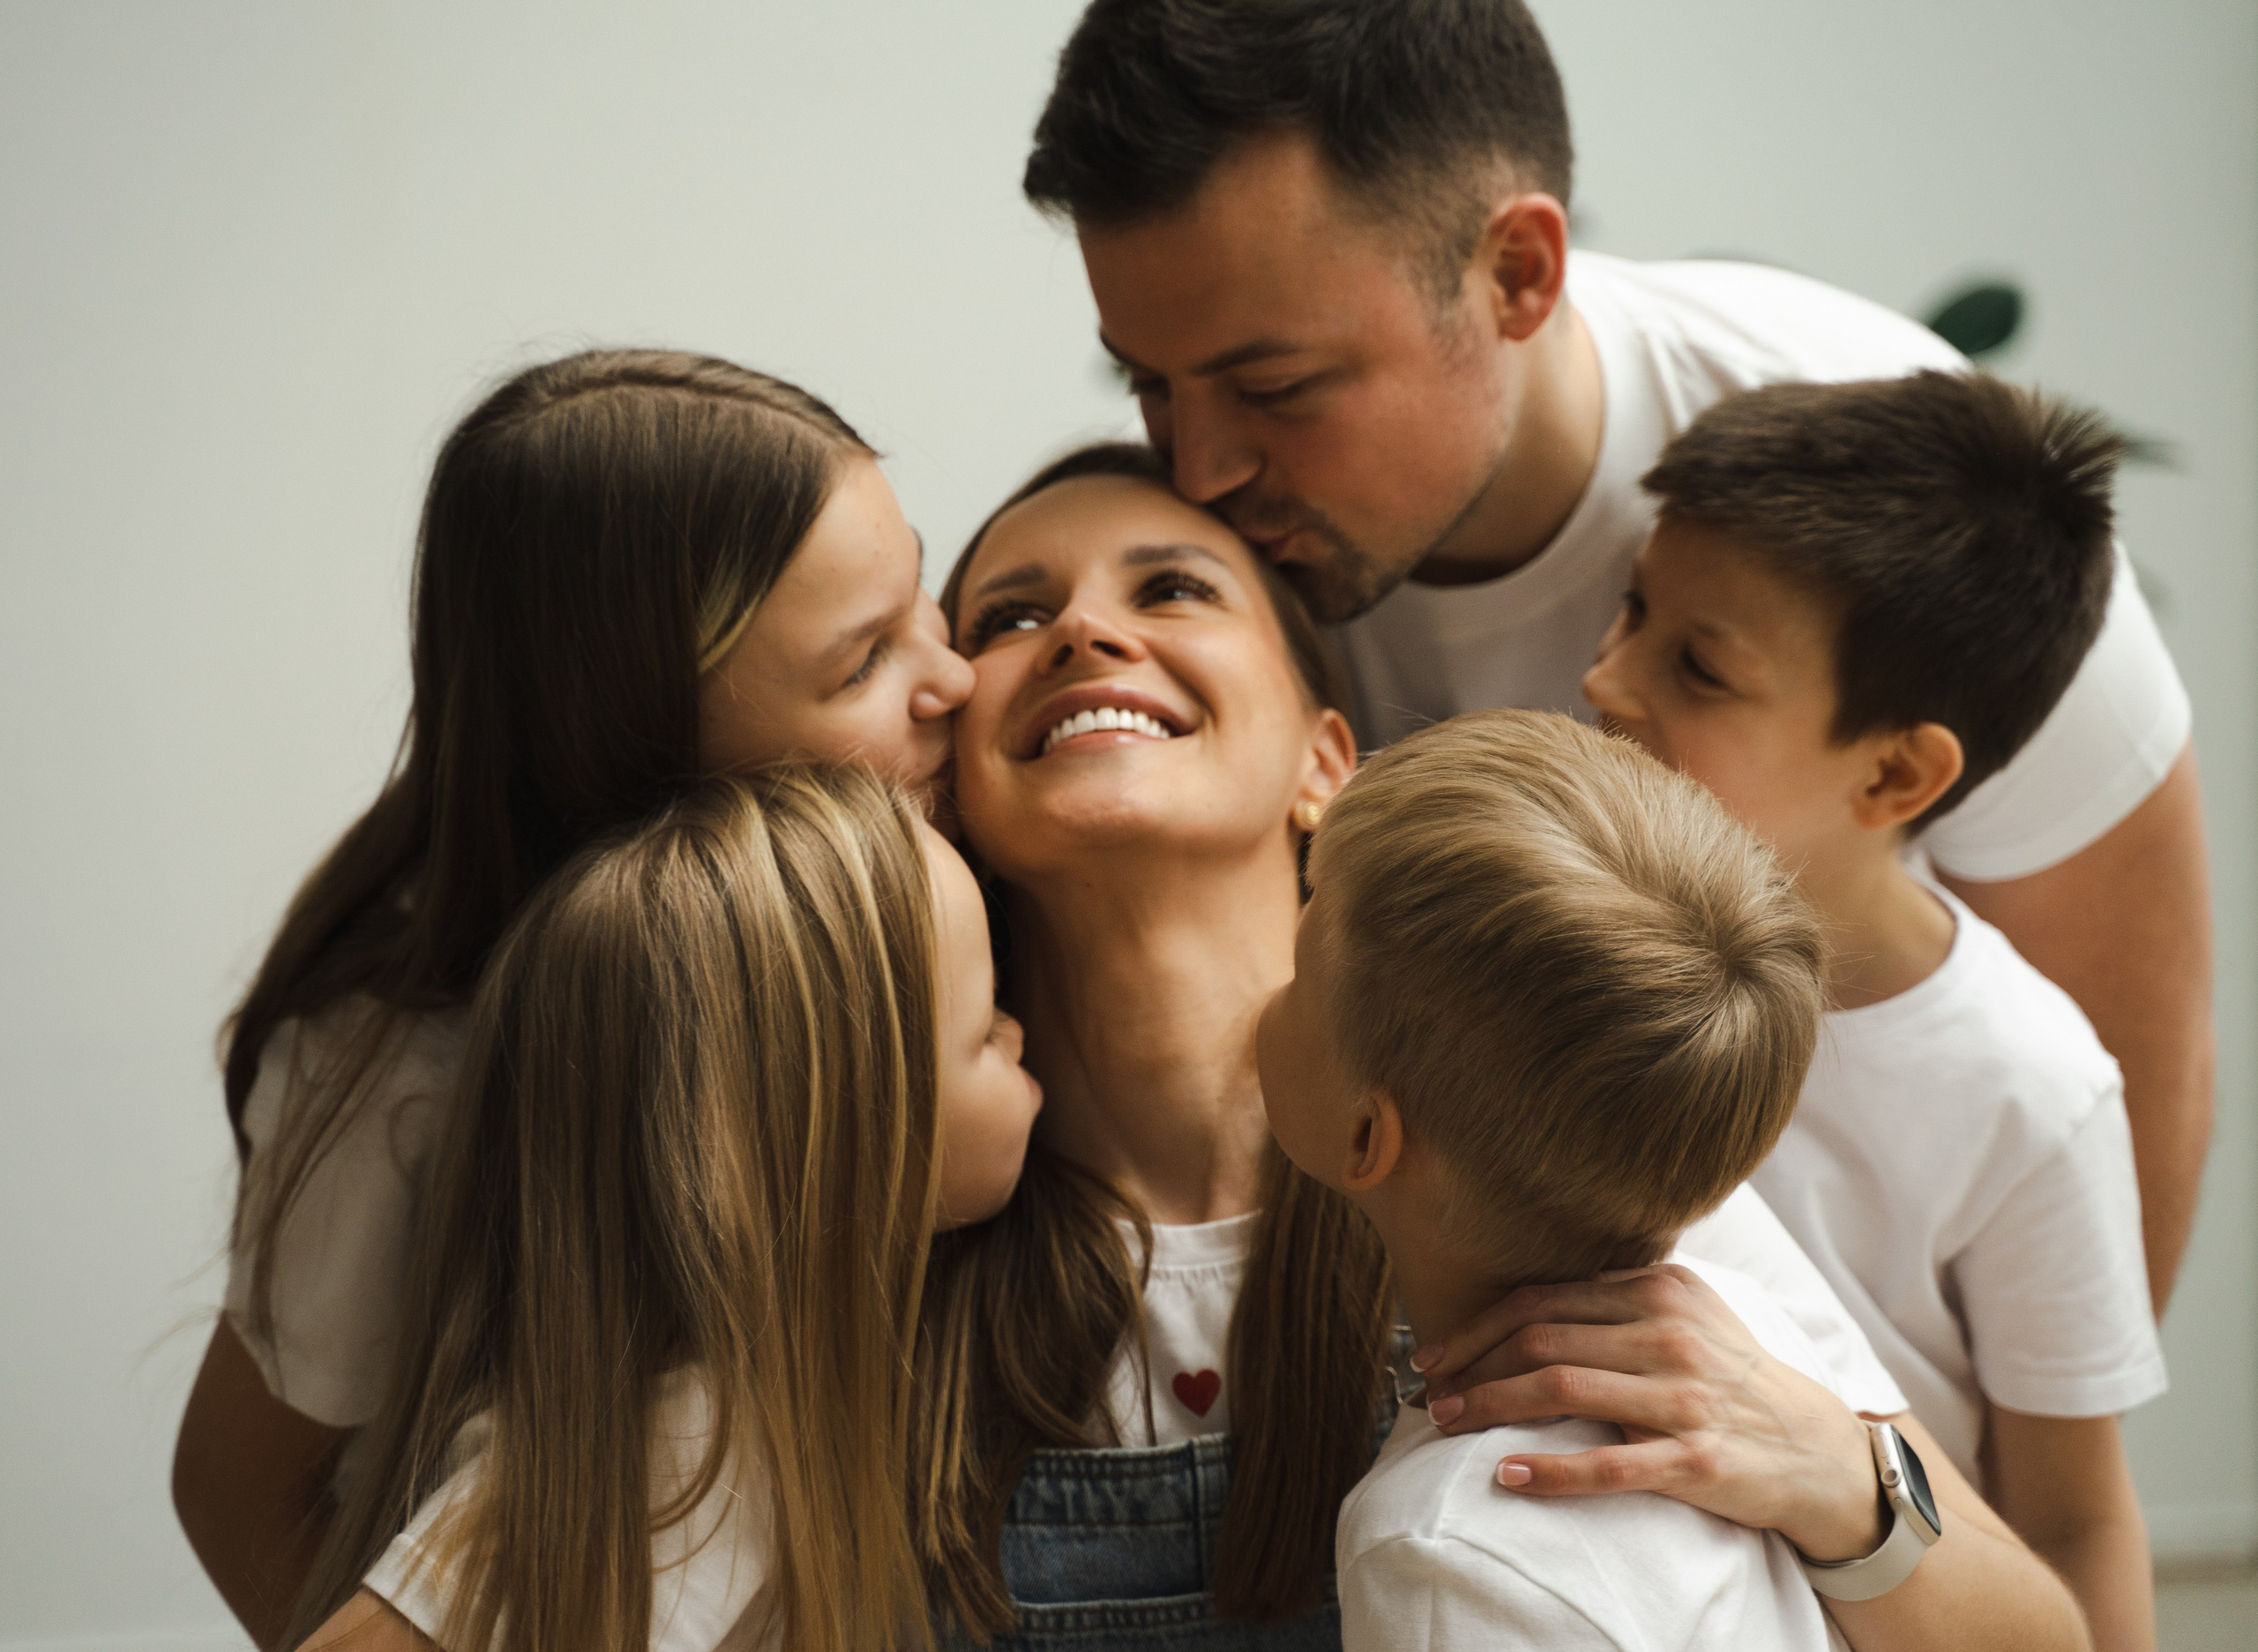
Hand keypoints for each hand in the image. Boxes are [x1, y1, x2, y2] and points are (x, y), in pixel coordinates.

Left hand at [1416, 1263, 1883, 1560]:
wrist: (1817, 1448)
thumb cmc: (1731, 1379)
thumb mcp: (1685, 1315)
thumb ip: (1615, 1301)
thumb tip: (1523, 1304)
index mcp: (1658, 1290)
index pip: (1543, 1299)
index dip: (1476, 1327)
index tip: (1433, 1353)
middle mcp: (1669, 1334)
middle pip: (1541, 1340)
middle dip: (1472, 1367)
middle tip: (1430, 1395)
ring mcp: (1684, 1397)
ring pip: (1563, 1390)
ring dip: (1493, 1406)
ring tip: (1449, 1423)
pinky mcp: (1697, 1458)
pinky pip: (1609, 1464)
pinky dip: (1550, 1470)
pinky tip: (1507, 1474)